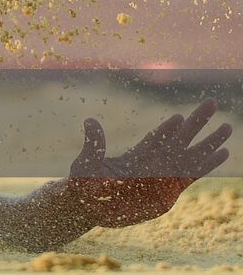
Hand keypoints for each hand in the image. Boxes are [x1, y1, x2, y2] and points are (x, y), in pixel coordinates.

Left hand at [57, 99, 231, 227]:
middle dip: (197, 122)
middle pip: (179, 138)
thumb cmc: (84, 185)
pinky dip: (208, 164)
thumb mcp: (87, 163)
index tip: (179, 117)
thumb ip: (94, 144)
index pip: (156, 138)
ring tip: (227, 127)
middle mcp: (153, 162)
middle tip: (213, 103)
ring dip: (209, 142)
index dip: (167, 129)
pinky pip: (194, 175)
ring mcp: (164, 176)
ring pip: (192, 154)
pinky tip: (223, 153)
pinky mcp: (170, 191)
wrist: (92, 208)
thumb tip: (90, 121)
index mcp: (135, 156)